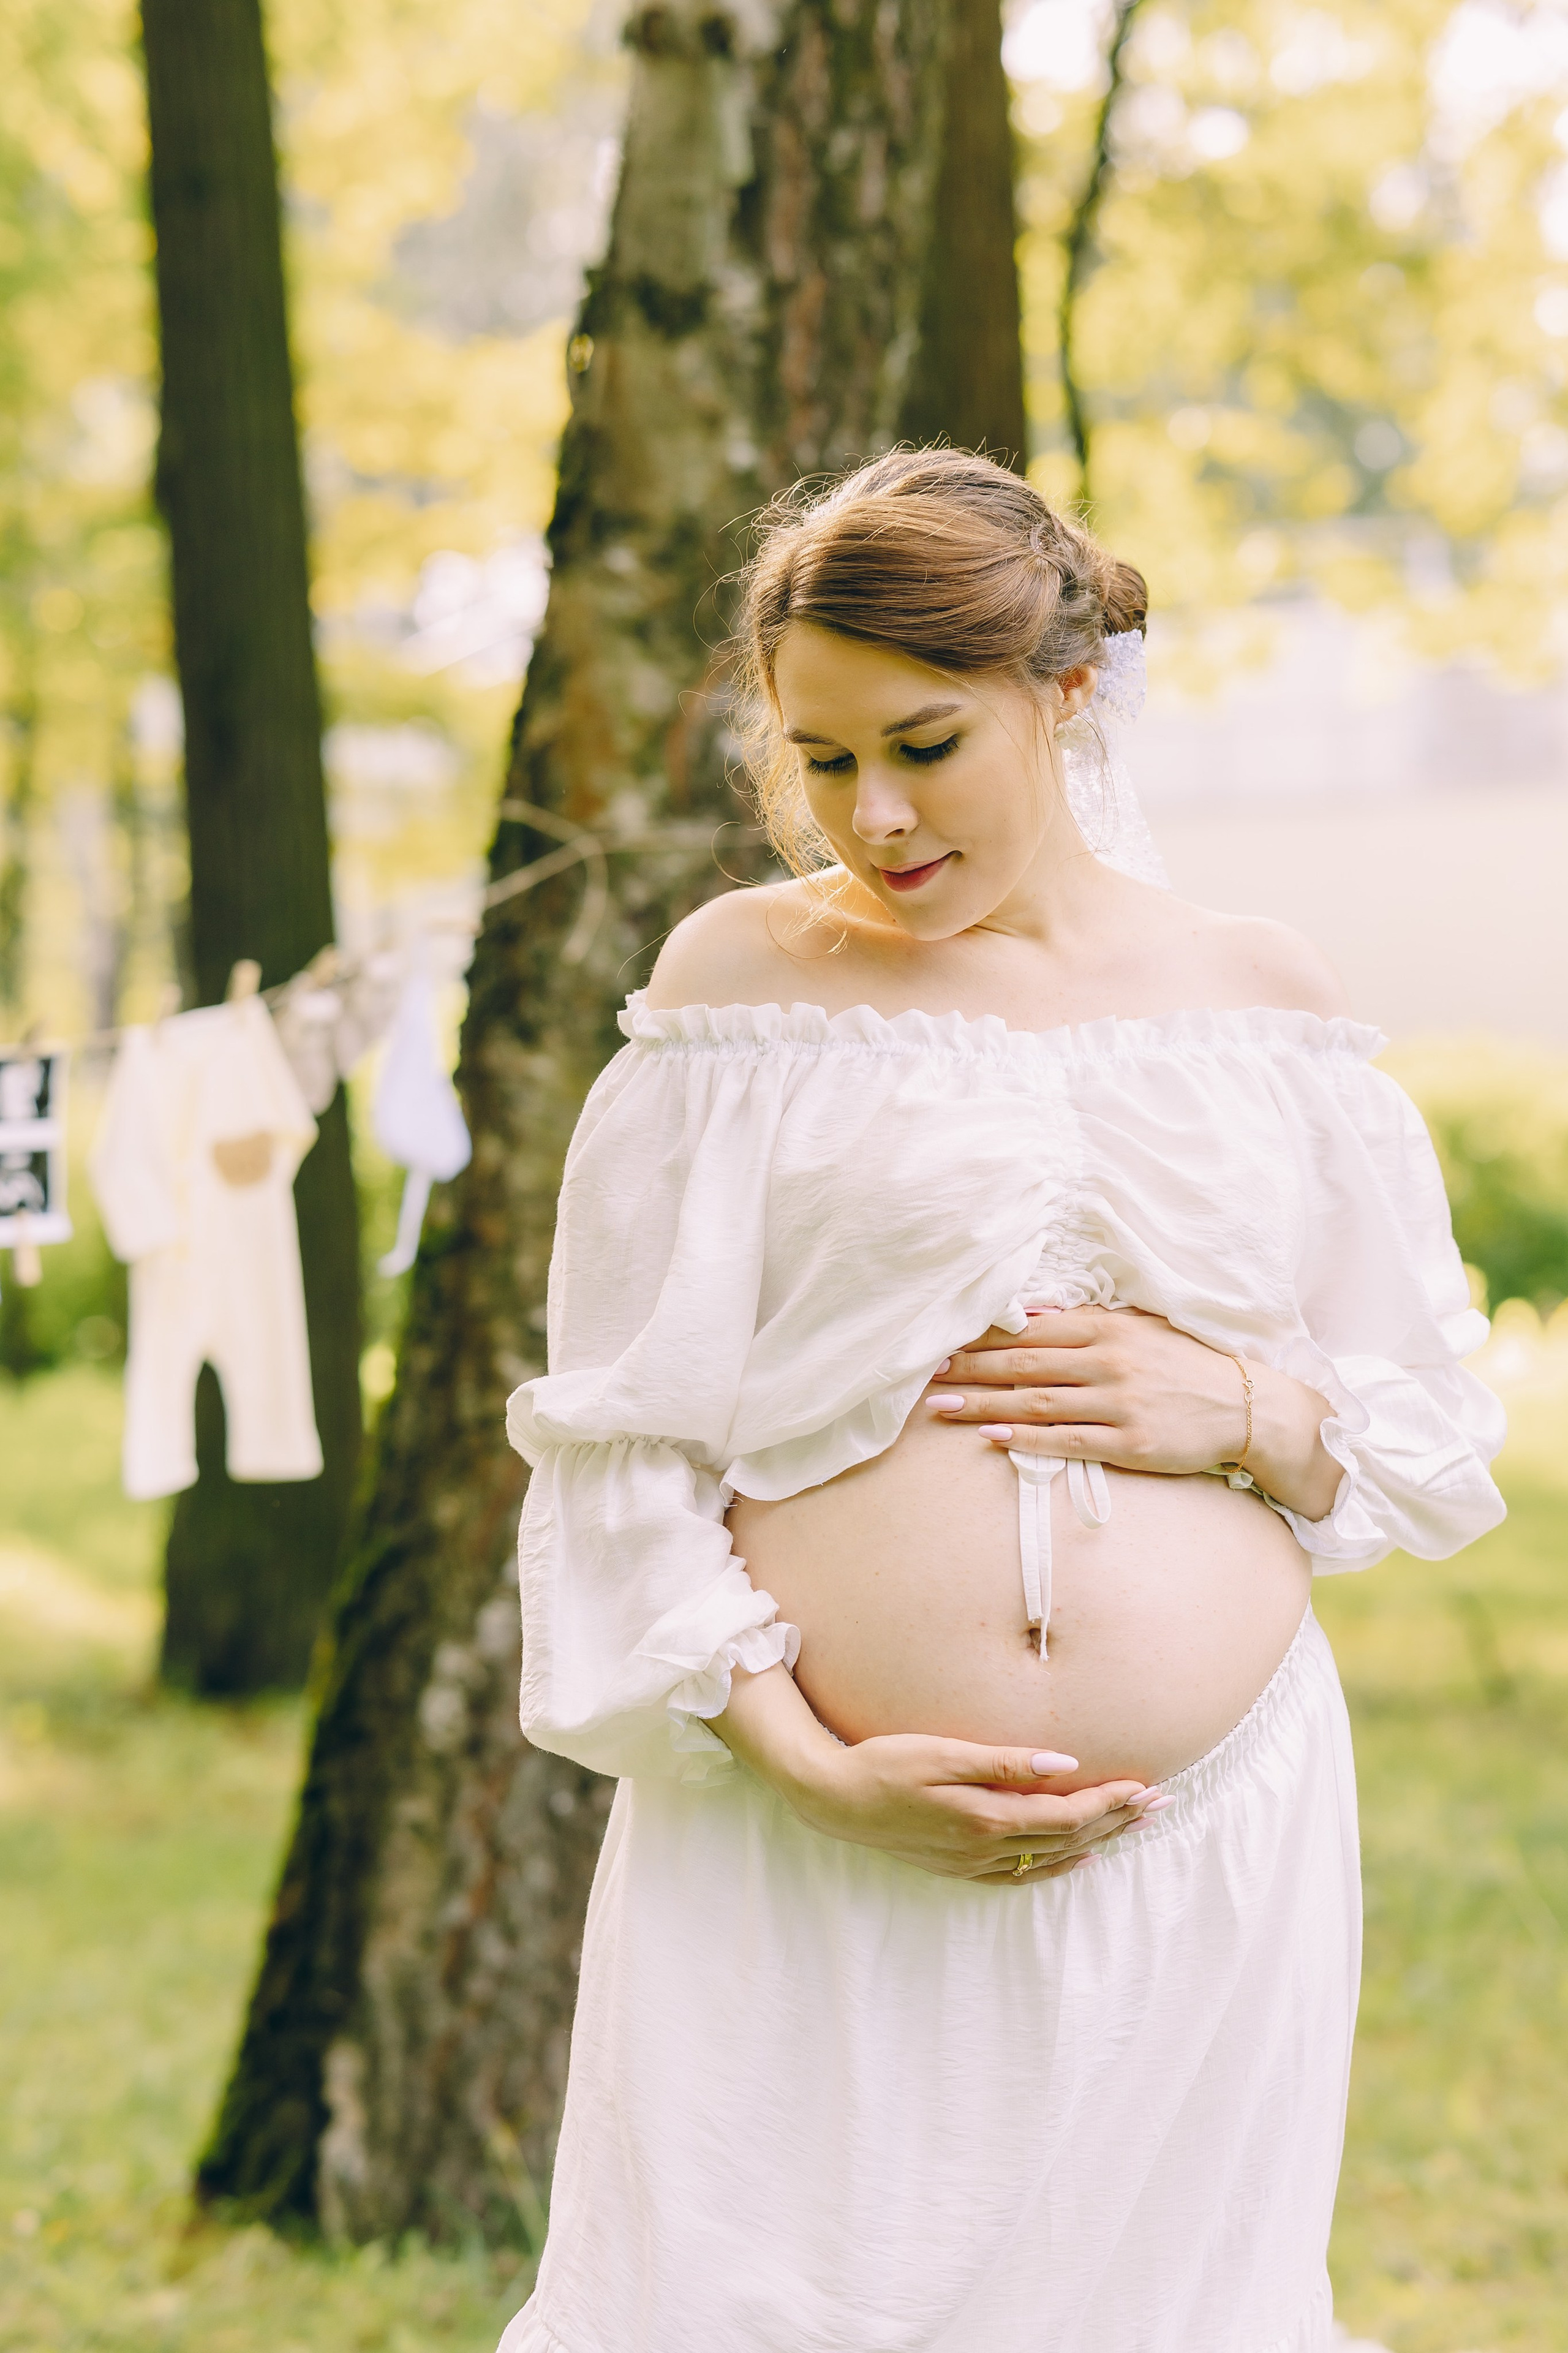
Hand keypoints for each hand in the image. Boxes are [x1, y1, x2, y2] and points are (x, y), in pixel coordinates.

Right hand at [714, 1661, 1163, 1881]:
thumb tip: (1063, 1766)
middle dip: (1116, 1820)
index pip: (1066, 1814)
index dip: (1109, 1802)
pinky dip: (1054, 1868)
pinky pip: (1019, 1876)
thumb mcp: (943, 1752)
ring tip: (1132, 1826)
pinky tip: (1076, 1859)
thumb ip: (1004, 1762)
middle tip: (1160, 1804)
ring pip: (1049, 1857)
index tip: (1146, 1788)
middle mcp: (985, 1847)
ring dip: (1095, 1841)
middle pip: (1067, 1838)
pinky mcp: (957, 1866)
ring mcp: (972, 1861)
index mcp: (987, 1817)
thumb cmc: (885, 1764)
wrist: (834, 1798)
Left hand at [925, 1307, 1341, 1519]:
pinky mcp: (1130, 1442)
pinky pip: (1067, 1441)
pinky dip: (1027, 1438)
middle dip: (971, 1369)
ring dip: (984, 1405)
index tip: (946, 1342)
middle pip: (1025, 1365)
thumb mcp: (1141, 1328)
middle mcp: (1110, 1362)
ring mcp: (1119, 1403)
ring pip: (1037, 1403)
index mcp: (1109, 1329)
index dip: (985, 1338)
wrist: (1245, 1407)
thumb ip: (1087, 1321)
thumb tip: (1028, 1313)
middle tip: (928, 1375)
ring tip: (943, 1408)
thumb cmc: (1185, 1365)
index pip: (1033, 1331)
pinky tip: (993, 1437)